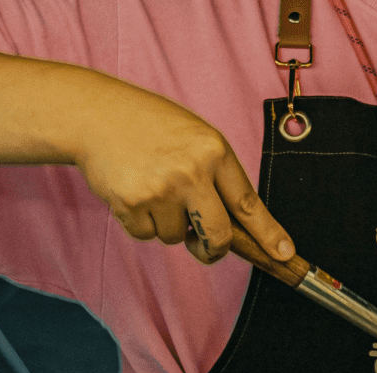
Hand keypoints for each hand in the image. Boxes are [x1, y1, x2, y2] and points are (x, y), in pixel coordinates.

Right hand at [74, 76, 292, 264]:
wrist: (93, 114)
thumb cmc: (149, 126)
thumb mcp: (193, 138)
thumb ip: (216, 177)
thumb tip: (236, 228)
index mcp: (213, 151)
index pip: (248, 204)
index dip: (268, 234)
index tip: (283, 254)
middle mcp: (192, 171)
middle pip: (218, 236)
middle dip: (213, 250)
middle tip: (203, 246)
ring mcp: (162, 189)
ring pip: (176, 238)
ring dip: (166, 225)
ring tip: (151, 188)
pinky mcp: (133, 204)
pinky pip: (147, 235)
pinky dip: (141, 222)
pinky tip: (132, 191)